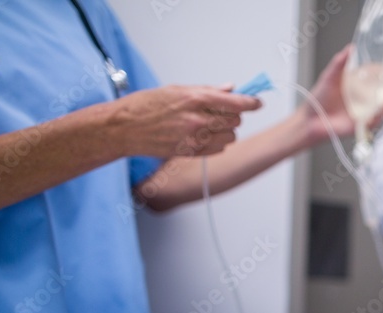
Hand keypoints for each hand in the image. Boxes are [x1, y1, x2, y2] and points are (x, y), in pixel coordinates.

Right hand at [108, 85, 260, 157]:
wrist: (125, 128)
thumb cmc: (147, 105)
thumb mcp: (177, 89)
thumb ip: (207, 91)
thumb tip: (230, 89)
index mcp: (196, 99)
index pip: (236, 103)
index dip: (251, 103)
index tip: (257, 103)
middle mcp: (198, 119)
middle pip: (235, 120)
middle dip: (234, 115)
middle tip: (224, 112)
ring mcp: (195, 138)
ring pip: (230, 137)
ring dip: (226, 131)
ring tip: (211, 125)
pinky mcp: (191, 152)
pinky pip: (218, 149)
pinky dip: (218, 143)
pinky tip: (205, 136)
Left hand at [302, 44, 382, 143]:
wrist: (312, 118)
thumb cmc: (321, 98)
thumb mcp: (331, 76)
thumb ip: (341, 62)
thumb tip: (351, 48)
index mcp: (362, 83)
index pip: (381, 74)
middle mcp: (367, 96)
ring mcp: (367, 110)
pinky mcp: (364, 123)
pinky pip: (376, 119)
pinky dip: (381, 113)